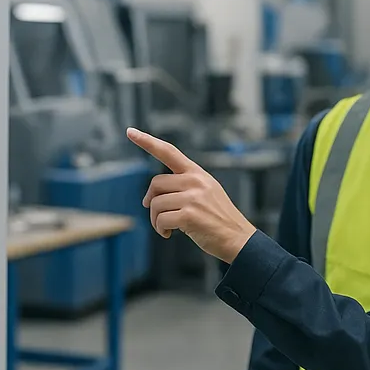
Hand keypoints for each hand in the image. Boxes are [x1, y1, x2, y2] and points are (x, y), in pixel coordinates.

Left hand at [127, 128, 256, 263]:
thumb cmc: (218, 218)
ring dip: (156, 220)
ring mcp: (193, 198)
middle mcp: (195, 181)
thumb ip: (184, 185)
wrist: (238, 238)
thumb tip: (152, 195)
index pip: (168, 151)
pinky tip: (169, 234)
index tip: (130, 131)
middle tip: (157, 214)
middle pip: (156, 184)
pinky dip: (160, 229)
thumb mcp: (206, 191)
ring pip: (156, 204)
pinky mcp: (190, 215)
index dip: (147, 141)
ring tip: (166, 227)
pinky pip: (161, 220)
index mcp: (197, 173)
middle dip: (151, 201)